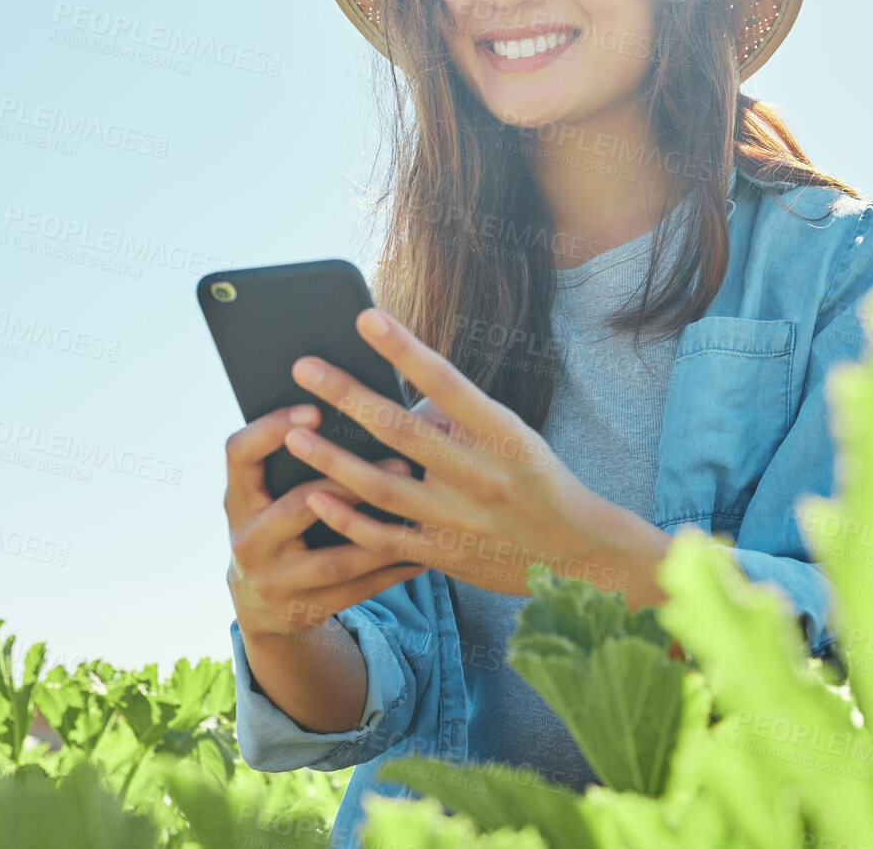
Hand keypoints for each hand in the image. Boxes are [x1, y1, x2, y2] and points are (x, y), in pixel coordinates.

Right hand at [222, 401, 423, 639]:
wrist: (260, 601)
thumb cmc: (280, 523)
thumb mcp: (269, 494)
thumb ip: (298, 460)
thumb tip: (361, 412)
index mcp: (238, 499)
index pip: (239, 454)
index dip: (271, 428)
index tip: (315, 409)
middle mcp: (247, 540)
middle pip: (297, 506)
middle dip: (350, 483)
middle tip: (399, 463)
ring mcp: (272, 581)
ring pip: (335, 560)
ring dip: (381, 535)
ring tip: (417, 510)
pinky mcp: (301, 611)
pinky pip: (355, 591)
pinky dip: (391, 572)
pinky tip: (423, 553)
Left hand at [282, 308, 661, 599]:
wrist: (578, 554)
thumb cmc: (537, 480)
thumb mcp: (513, 438)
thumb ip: (458, 418)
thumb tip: (401, 397)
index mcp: (503, 434)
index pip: (448, 382)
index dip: (405, 349)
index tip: (366, 317)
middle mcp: (482, 475)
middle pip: (403, 431)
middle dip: (348, 396)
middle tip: (303, 367)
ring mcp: (461, 518)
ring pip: (384, 486)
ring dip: (334, 459)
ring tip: (294, 432)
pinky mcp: (446, 555)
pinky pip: (386, 538)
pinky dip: (349, 519)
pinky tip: (316, 496)